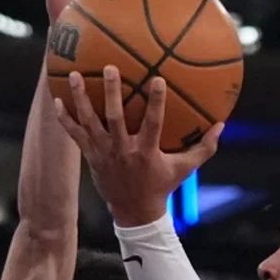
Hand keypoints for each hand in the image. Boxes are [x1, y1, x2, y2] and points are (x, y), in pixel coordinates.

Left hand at [55, 70, 223, 225]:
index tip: (157, 79)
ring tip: (75, 76)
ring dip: (82, 99)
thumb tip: (222, 125)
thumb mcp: (185, 169)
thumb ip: (204, 148)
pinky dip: (66, 119)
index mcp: (147, 151)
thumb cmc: (161, 185)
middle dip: (112, 93)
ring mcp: (104, 153)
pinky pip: (75, 135)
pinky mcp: (91, 156)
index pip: (153, 123)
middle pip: (115, 118)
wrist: (134, 212)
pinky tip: (57, 101)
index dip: (155, 102)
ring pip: (90, 122)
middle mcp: (123, 150)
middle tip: (110, 68)